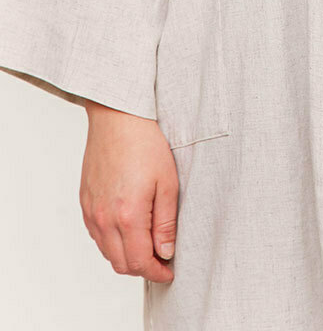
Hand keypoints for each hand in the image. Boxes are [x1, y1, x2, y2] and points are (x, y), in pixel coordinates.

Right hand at [79, 102, 178, 282]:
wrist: (118, 117)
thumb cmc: (145, 143)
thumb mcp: (167, 182)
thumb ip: (166, 222)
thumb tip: (166, 252)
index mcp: (127, 215)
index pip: (139, 262)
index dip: (156, 272)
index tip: (169, 271)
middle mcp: (104, 218)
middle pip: (121, 263)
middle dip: (143, 268)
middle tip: (162, 259)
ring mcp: (92, 211)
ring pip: (107, 252)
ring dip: (127, 256)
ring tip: (148, 243)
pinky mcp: (85, 202)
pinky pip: (97, 235)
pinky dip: (113, 241)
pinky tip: (129, 228)